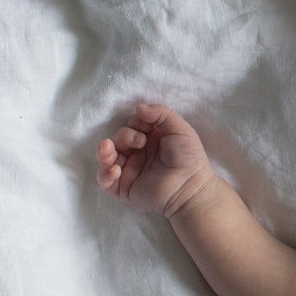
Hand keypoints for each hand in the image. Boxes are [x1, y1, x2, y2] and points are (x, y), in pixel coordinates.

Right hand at [95, 102, 216, 217]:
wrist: (191, 188)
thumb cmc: (189, 158)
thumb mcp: (180, 129)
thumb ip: (161, 113)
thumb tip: (138, 107)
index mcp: (152, 140)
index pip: (133, 125)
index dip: (135, 122)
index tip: (145, 125)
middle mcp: (139, 154)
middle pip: (119, 138)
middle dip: (124, 136)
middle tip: (140, 141)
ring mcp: (131, 171)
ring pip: (107, 157)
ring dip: (105, 151)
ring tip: (110, 149)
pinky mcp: (125, 188)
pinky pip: (105, 180)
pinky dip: (104, 172)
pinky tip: (115, 170)